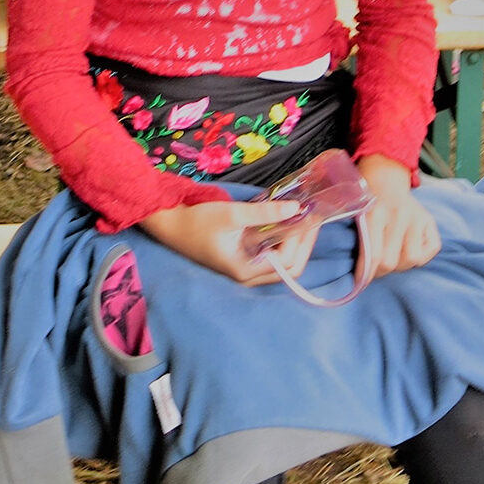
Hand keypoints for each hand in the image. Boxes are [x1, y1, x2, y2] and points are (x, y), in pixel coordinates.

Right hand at [139, 197, 319, 285]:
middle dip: (304, 243)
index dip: (301, 239)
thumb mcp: (232, 214)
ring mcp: (246, 269)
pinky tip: (287, 221)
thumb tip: (297, 207)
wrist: (170, 224)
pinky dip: (283, 240)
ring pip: (283, 262)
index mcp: (246, 270)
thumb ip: (265, 212)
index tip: (307, 215)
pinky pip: (272, 254)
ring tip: (304, 217)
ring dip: (296, 241)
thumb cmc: (196, 221)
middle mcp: (249, 275)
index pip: (287, 262)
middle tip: (314, 218)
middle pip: (290, 267)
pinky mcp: (243, 259)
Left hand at [357, 155, 440, 276]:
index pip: (373, 255)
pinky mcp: (429, 220)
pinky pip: (430, 251)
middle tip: (375, 268)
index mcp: (375, 213)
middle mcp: (398, 214)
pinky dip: (420, 257)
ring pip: (411, 259)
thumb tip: (357, 275)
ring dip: (400, 265)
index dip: (366, 274)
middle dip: (381, 271)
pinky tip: (408, 249)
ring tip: (392, 257)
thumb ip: (358, 240)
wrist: (384, 178)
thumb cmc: (366, 203)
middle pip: (391, 261)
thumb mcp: (355, 215)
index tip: (360, 282)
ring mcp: (416, 216)